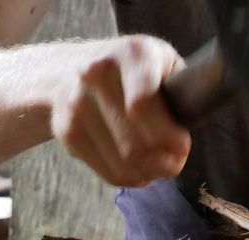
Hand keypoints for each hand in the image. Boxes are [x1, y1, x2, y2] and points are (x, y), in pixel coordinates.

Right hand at [51, 35, 190, 186]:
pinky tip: (139, 167)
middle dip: (163, 162)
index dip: (167, 135)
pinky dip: (130, 177)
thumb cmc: (135, 73)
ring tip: (159, 164)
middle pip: (134, 144)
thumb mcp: (165, 66)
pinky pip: (108, 173)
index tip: (183, 147)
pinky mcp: (65, 131)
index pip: (142, 104)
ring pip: (123, 164)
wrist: (71, 68)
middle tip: (175, 161)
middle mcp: (96, 73)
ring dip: (149, 173)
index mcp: (131, 53)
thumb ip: (182, 96)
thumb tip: (180, 145)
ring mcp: (75, 103)